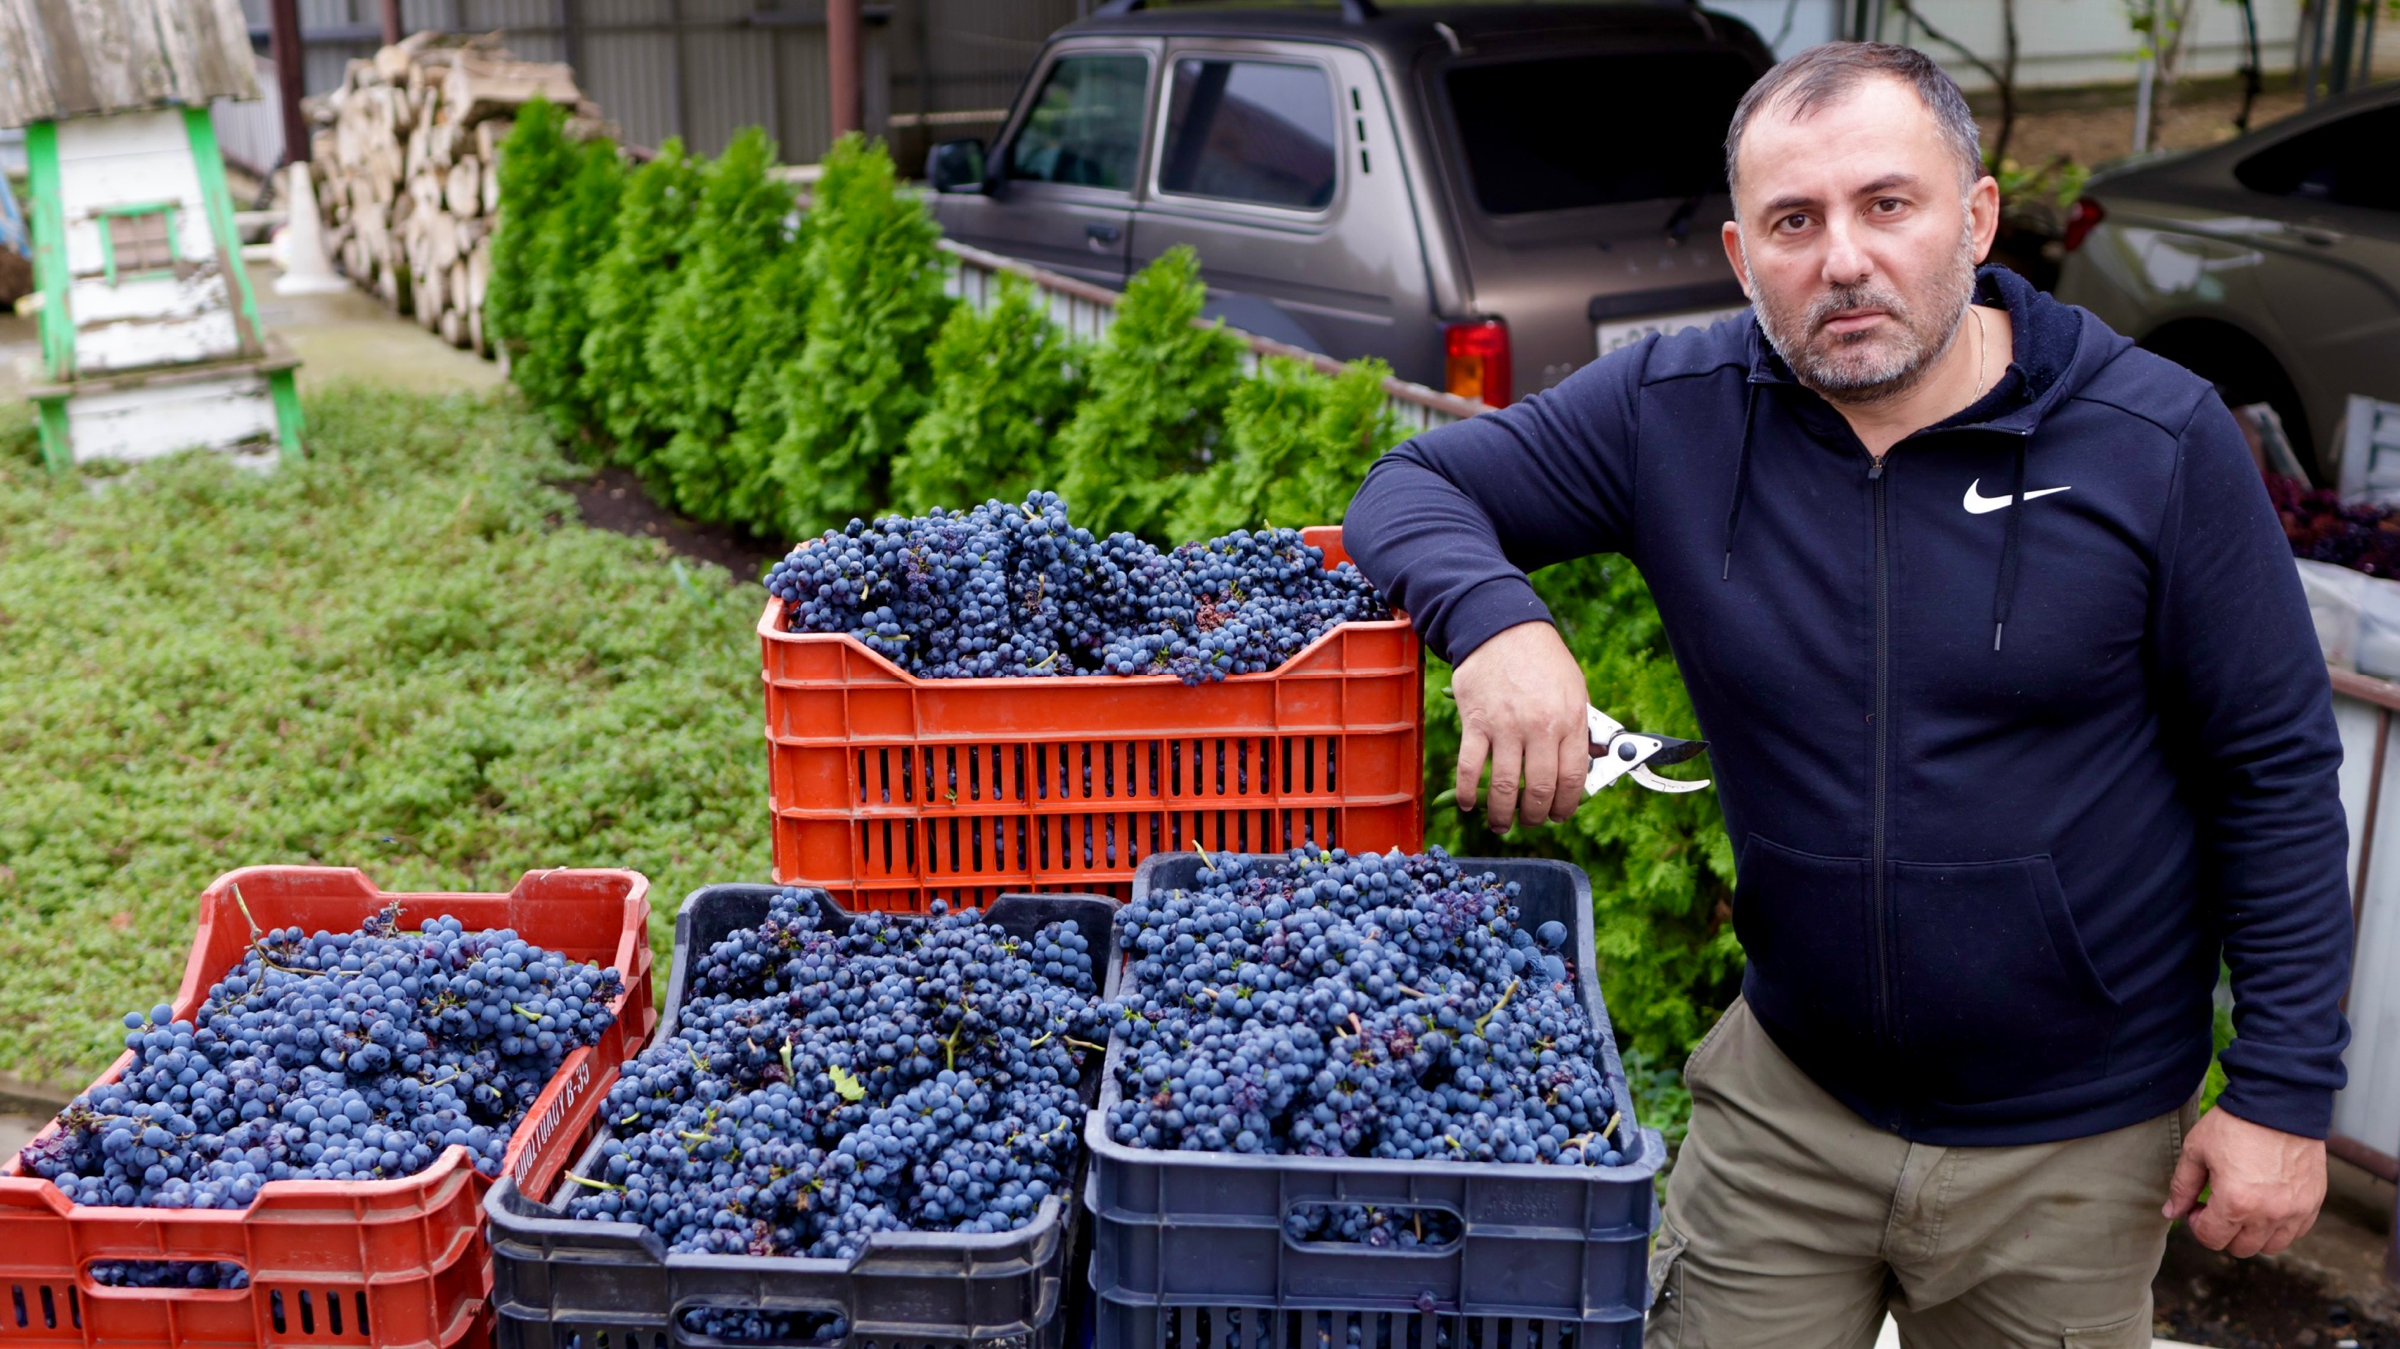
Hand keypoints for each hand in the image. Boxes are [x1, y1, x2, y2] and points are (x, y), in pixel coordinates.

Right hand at [1452, 621, 1588, 832]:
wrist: (1501, 628)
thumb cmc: (1542, 658)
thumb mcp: (1575, 688)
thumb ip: (1579, 728)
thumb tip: (1582, 766)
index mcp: (1570, 719)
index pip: (1572, 778)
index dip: (1566, 805)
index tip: (1559, 815)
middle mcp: (1540, 727)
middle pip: (1538, 789)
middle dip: (1535, 816)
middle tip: (1530, 822)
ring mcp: (1505, 726)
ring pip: (1503, 787)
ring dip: (1501, 815)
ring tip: (1500, 824)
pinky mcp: (1476, 723)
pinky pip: (1469, 768)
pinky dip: (1467, 793)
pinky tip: (1469, 804)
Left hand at [2163, 1107, 2326, 1257]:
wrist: (2279, 1102)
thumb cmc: (2234, 1124)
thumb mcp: (2197, 1151)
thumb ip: (2182, 1187)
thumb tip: (2171, 1213)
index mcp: (2235, 1203)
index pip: (2211, 1238)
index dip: (2198, 1224)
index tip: (2198, 1205)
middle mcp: (2268, 1214)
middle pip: (2240, 1248)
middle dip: (2223, 1231)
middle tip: (2218, 1204)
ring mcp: (2295, 1211)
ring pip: (2271, 1246)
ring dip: (2253, 1234)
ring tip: (2244, 1205)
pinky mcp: (2314, 1202)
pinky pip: (2296, 1232)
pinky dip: (2280, 1226)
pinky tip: (2267, 1202)